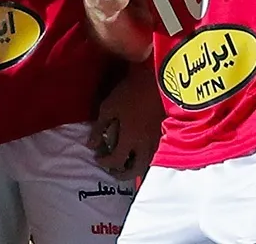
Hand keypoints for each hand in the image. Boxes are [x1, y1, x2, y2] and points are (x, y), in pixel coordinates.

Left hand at [88, 63, 162, 178]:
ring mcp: (157, 142)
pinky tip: (139, 149)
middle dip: (122, 174)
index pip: (116, 161)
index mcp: (130, 141)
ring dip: (135, 167)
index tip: (97, 158)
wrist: (159, 81)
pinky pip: (154, 154)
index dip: (104, 162)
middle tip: (113, 169)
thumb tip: (91, 145)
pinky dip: (144, 157)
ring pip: (147, 164)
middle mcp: (145, 147)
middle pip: (135, 171)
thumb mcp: (109, 107)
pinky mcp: (164, 135)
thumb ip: (100, 128)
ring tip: (126, 160)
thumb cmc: (131, 92)